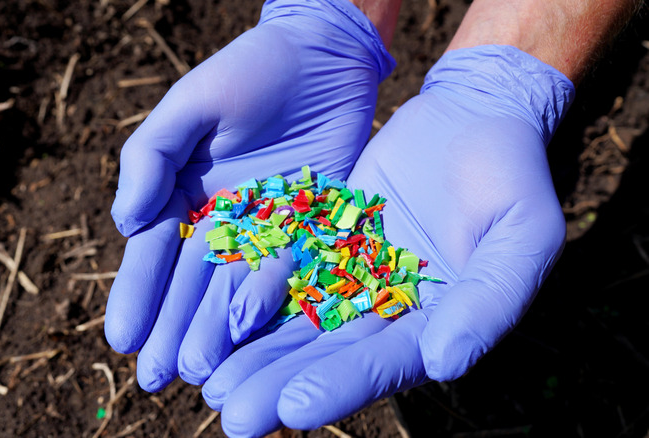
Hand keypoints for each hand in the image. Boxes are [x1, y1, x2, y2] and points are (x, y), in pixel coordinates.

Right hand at [105, 0, 394, 391]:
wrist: (322, 58)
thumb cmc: (248, 72)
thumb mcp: (189, 104)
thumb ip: (150, 157)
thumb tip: (123, 222)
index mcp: (182, 197)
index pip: (153, 255)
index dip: (136, 296)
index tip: (122, 339)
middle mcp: (220, 224)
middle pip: (191, 285)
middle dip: (173, 330)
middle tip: (157, 378)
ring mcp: (266, 233)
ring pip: (236, 290)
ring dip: (216, 332)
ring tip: (200, 373)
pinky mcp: (312, 231)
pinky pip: (291, 273)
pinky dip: (272, 306)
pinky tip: (253, 340)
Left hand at [200, 45, 575, 435]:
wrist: (473, 114)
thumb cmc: (511, 174)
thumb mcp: (522, 234)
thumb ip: (489, 302)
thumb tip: (443, 365)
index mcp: (440, 323)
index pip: (386, 363)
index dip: (340, 386)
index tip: (293, 409)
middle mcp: (391, 310)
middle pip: (331, 354)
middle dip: (282, 384)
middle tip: (235, 418)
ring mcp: (355, 276)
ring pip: (300, 321)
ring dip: (258, 353)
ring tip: (213, 385)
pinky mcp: (327, 240)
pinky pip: (287, 270)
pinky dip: (253, 295)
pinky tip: (215, 317)